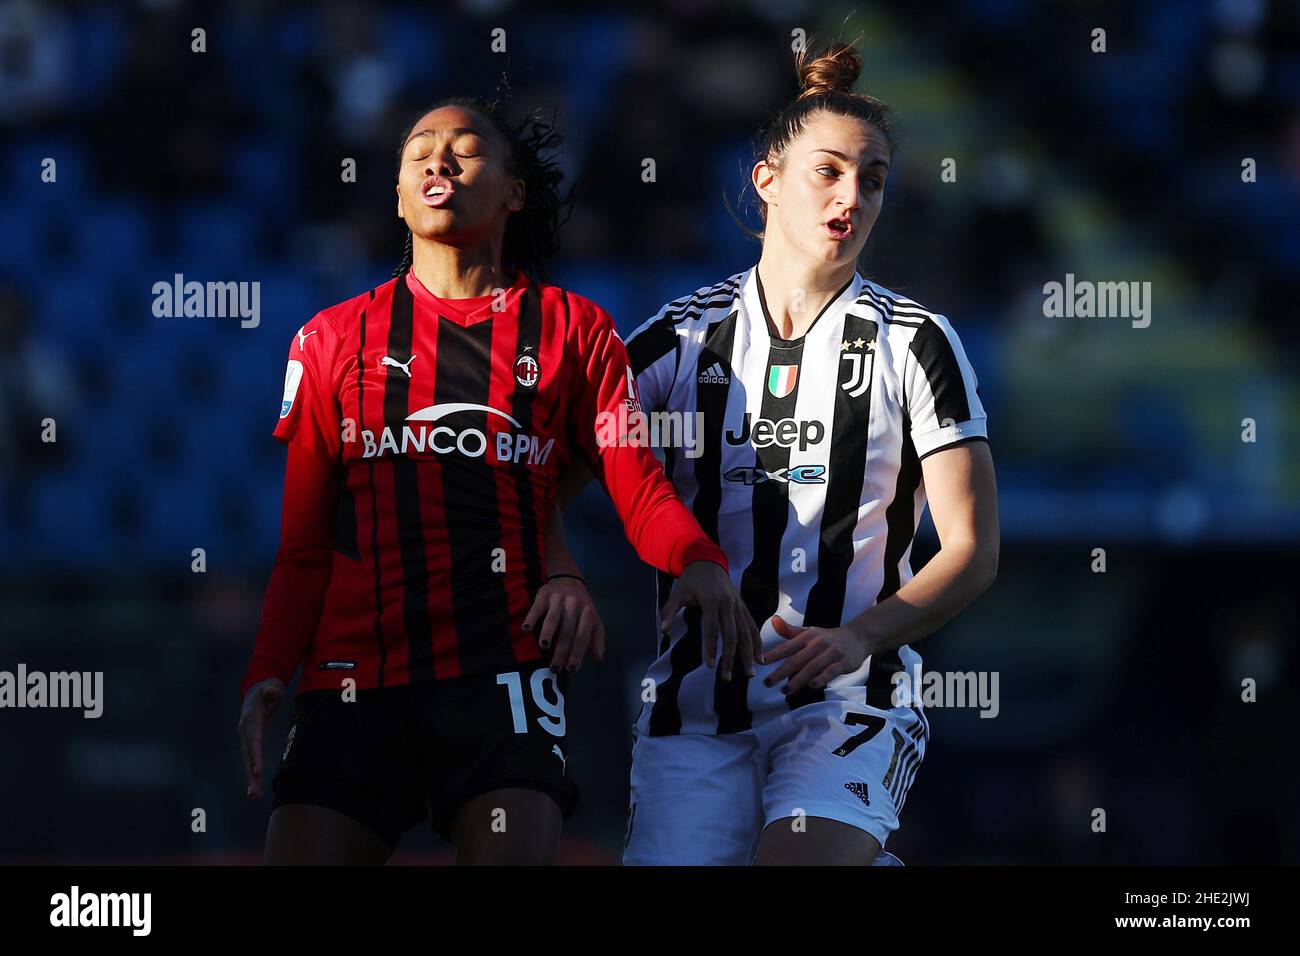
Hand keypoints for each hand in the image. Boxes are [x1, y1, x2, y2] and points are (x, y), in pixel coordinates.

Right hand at [238, 678, 284, 799]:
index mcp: (250, 719)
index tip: (257, 771)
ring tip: (254, 797)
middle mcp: (245, 731)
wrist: (257, 690)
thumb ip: (271, 690)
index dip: (255, 755)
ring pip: (248, 761)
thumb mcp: (270, 686)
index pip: (253, 740)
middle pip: (248, 755)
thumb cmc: (267, 688)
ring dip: (251, 779)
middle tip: (254, 793)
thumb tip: (272, 691)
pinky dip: (253, 774)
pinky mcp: (250, 743)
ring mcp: (247, 738)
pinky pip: (251, 760)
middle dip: (250, 775)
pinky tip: (255, 788)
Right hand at [523, 576, 605, 672]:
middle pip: (567, 632)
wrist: (569, 580)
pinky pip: (537, 607)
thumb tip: (599, 659)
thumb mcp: (594, 620)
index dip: (577, 654)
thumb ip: (596, 639)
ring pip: (553, 619)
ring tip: (544, 646)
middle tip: (554, 667)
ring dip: (548, 633)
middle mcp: (574, 606)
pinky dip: (531, 618)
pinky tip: (526, 629)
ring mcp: (558, 599)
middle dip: (561, 651)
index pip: (582, 637)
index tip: (571, 669)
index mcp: (587, 614)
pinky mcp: (544, 595)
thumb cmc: (582, 607)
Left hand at [660, 561, 762, 680]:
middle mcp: (728, 604)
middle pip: (731, 634)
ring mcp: (738, 606)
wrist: (708, 561)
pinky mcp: (743, 607)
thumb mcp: (677, 591)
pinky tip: (760, 658)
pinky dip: (757, 642)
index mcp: (711, 600)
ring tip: (749, 673)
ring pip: (746, 633)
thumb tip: (662, 630)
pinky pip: (752, 626)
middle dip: (730, 657)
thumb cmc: (691, 579)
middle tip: (726, 677)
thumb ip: (670, 611)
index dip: (711, 647)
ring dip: (748, 654)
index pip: (711, 628)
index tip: (710, 666)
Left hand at [764, 616, 869, 694]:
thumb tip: (773, 620)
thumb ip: (790, 631)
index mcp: (807, 637)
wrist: (858, 636)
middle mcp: (817, 644)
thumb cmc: (829, 637)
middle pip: (796, 660)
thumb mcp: (809, 631)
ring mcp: (831, 653)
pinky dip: (821, 679)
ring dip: (798, 680)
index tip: (760, 663)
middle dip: (780, 672)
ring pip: (812, 667)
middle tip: (768, 683)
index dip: (773, 655)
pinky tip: (812, 686)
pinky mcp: (843, 662)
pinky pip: (831, 671)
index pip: (787, 647)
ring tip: (785, 690)